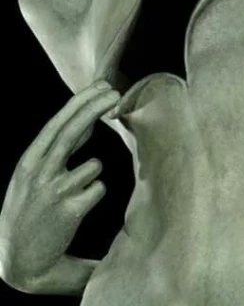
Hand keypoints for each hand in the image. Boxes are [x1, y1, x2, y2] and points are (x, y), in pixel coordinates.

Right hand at [0, 81, 119, 289]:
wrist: (22, 263)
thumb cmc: (32, 213)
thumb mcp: (34, 179)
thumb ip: (59, 152)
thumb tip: (87, 124)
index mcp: (28, 163)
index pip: (57, 124)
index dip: (80, 103)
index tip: (100, 87)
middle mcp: (38, 172)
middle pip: (71, 131)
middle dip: (94, 107)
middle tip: (115, 92)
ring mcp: (53, 190)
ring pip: (94, 165)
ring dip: (90, 177)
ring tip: (70, 198)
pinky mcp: (70, 209)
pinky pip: (98, 189)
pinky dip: (93, 195)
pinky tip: (75, 210)